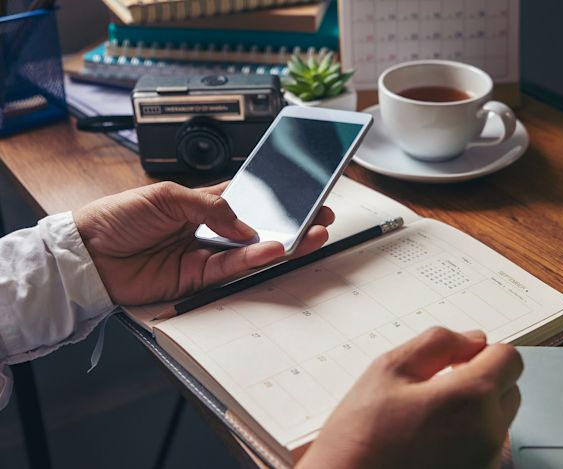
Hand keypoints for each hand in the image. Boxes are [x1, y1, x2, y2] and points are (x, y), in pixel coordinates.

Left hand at [74, 181, 333, 304]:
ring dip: (284, 242)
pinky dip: (256, 258)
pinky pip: (234, 268)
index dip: (276, 197)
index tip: (303, 193)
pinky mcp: (199, 278)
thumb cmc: (118, 217)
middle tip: (321, 216)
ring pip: (253, 250)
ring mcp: (206, 254)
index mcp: (201, 202)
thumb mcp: (166, 195)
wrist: (88, 253)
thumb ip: (210, 207)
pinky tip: (276, 247)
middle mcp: (209, 229)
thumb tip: (246, 225)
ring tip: (312, 234)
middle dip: (292, 222)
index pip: (248, 199)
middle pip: (259, 226)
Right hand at [298, 327, 522, 468]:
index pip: (510, 358)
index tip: (456, 359)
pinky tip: (428, 443)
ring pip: (497, 421)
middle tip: (436, 387)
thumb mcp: (389, 370)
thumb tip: (473, 339)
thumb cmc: (360, 438)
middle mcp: (489, 435)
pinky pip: (484, 449)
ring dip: (473, 411)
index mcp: (472, 399)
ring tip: (426, 419)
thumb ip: (438, 344)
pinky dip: (465, 439)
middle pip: (509, 390)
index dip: (482, 351)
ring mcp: (485, 464)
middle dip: (481, 380)